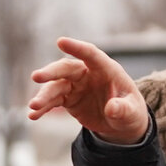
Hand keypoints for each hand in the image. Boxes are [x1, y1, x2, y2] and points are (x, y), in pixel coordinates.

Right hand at [29, 37, 148, 143]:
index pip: (91, 54)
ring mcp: (75, 86)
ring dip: (43, 95)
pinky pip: (52, 102)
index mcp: (106, 69)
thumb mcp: (132, 112)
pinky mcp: (67, 99)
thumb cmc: (130, 111)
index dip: (77, 48)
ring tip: (33, 106)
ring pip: (55, 86)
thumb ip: (124, 109)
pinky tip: (33, 116)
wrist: (122, 123)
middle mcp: (87, 74)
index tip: (60, 42)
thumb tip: (112, 108)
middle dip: (51, 72)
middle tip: (36, 77)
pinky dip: (43, 108)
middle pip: (66, 69)